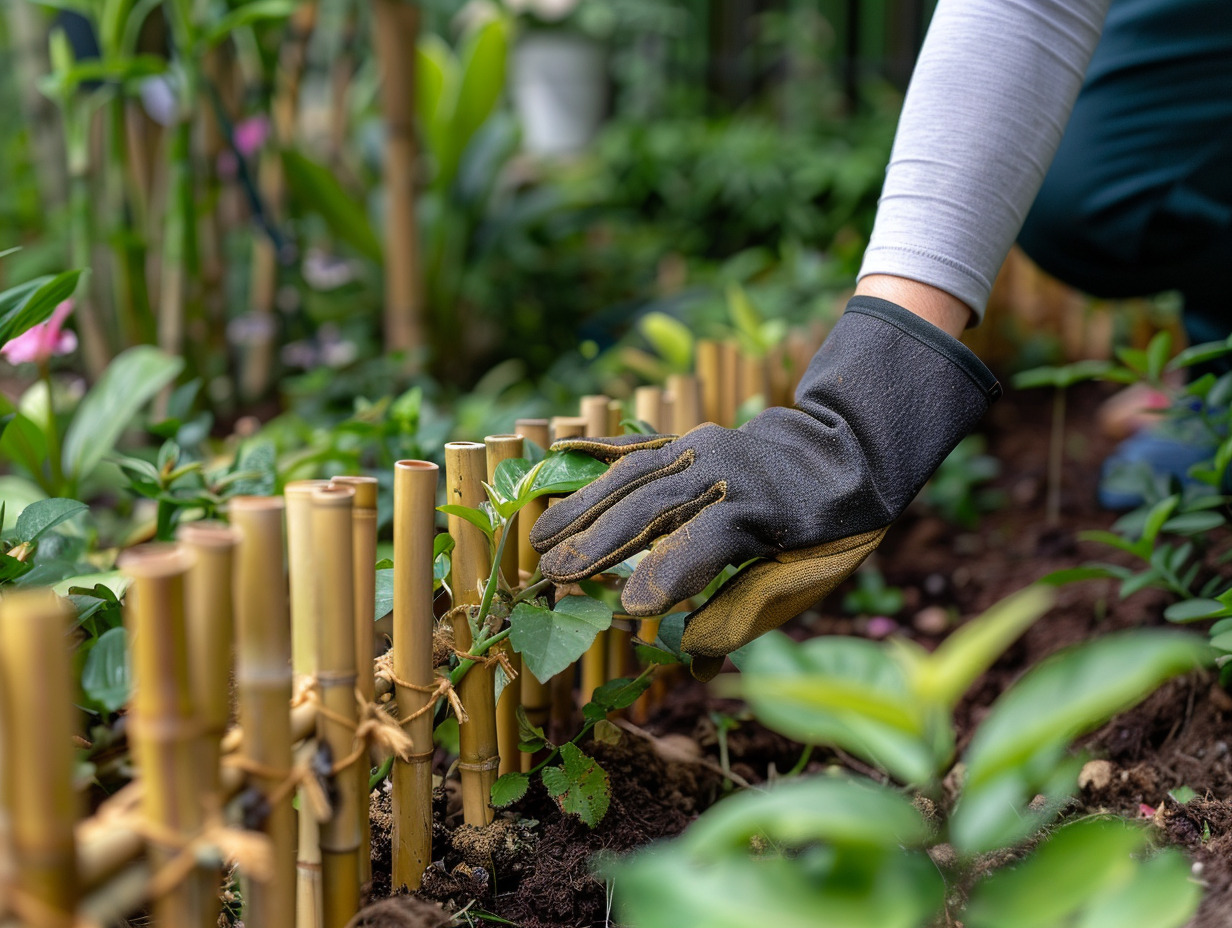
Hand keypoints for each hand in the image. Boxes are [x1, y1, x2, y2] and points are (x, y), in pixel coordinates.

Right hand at [530, 296, 1000, 679]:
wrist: (843, 458)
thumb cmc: (819, 540)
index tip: (623, 607)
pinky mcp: (689, 437)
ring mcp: (703, 447)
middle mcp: (727, 473)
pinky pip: (636, 447)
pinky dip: (595, 454)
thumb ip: (741, 613)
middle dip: (600, 541)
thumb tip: (686, 651)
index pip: (704, 544)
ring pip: (633, 476)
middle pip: (653, 507)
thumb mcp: (800, 585)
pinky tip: (555, 459)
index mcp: (762, 514)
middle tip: (554, 575)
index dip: (663, 575)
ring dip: (583, 507)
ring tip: (542, 539)